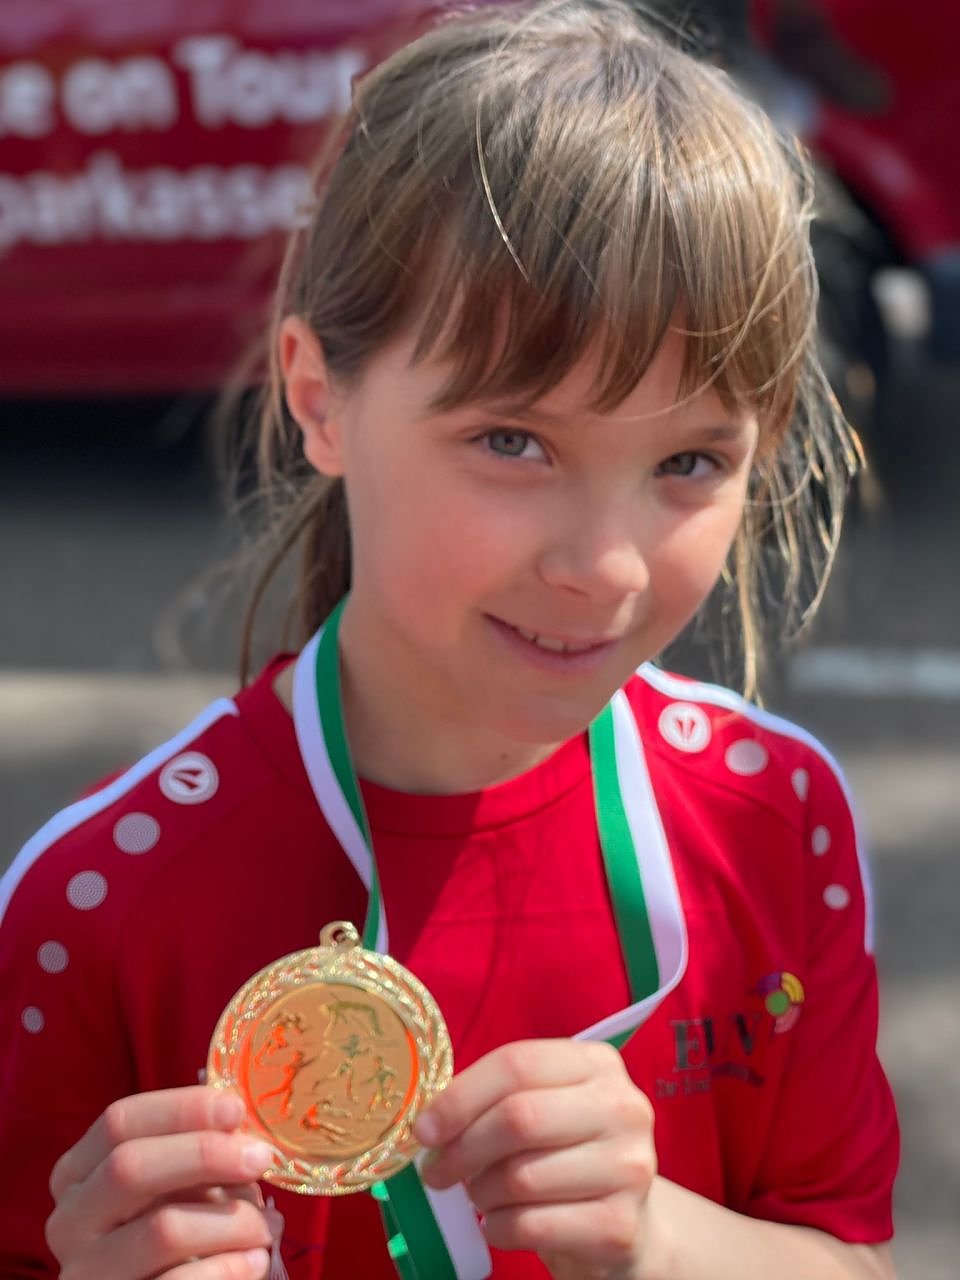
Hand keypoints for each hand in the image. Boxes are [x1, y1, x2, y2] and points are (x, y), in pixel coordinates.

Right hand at [46, 1086, 280, 1279]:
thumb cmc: (175, 1230)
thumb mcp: (174, 1183)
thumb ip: (195, 1149)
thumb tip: (239, 1120)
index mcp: (78, 1174)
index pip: (119, 1122)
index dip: (181, 1109)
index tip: (236, 1109)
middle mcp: (70, 1222)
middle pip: (129, 1167)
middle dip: (205, 1154)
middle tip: (260, 1157)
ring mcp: (86, 1273)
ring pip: (162, 1230)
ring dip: (231, 1221)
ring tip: (266, 1226)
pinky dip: (228, 1268)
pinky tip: (253, 1260)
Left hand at [413, 1040, 655, 1279]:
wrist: (624, 1219)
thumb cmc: (565, 1153)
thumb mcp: (542, 1108)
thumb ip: (496, 1100)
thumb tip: (429, 1123)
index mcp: (598, 1063)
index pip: (517, 1064)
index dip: (461, 1096)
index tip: (424, 1128)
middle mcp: (623, 1107)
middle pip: (519, 1117)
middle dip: (463, 1148)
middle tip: (435, 1171)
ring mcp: (628, 1167)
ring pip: (521, 1177)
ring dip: (481, 1193)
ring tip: (480, 1195)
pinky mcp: (620, 1226)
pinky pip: (532, 1226)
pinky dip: (499, 1228)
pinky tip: (500, 1223)